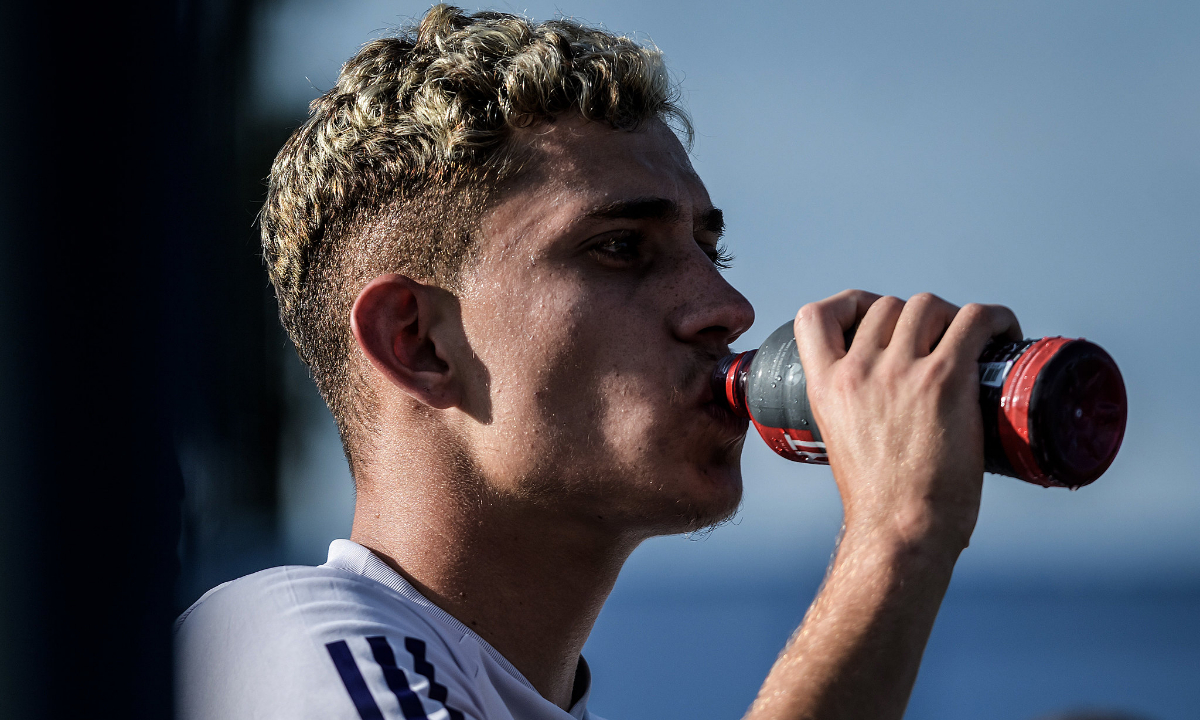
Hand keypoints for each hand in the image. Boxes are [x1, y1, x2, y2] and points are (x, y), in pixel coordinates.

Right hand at [794, 290, 1021, 553]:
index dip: (847, 305)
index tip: (871, 319)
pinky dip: (993, 316)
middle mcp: (859, 370)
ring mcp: (901, 372)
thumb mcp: (841, 441)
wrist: (900, 533)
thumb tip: (887, 407)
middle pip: (887, 305)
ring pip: (927, 306)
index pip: (815, 316)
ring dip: (950, 315)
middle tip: (941, 344)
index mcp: (825, 386)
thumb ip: (853, 412)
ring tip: (973, 340)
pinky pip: (973, 320)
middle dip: (915, 316)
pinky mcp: (945, 380)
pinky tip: (1003, 329)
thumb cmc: (879, 504)